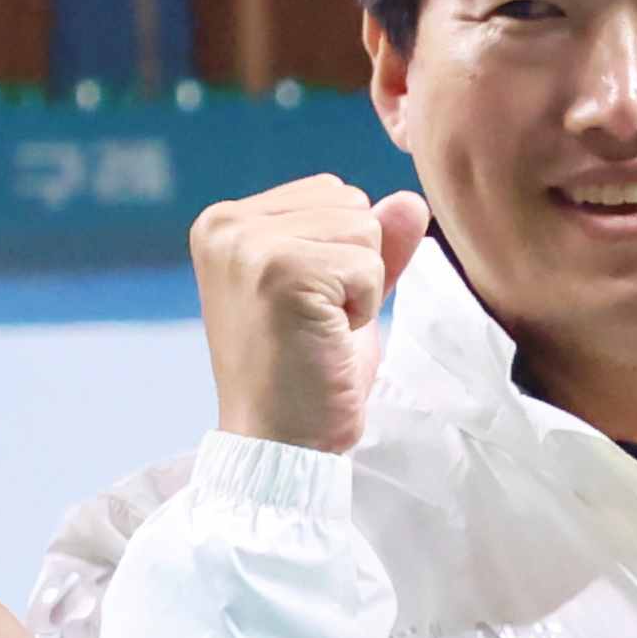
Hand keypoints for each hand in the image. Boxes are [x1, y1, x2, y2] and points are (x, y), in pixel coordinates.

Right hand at [197, 177, 430, 451]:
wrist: (279, 444)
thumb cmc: (305, 377)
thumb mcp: (342, 295)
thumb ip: (373, 244)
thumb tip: (411, 199)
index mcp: (226, 222)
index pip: (331, 193)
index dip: (341, 255)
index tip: (303, 306)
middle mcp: (225, 223)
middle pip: (350, 204)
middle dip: (352, 267)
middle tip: (313, 323)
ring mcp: (248, 245)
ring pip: (364, 229)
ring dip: (360, 289)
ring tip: (317, 330)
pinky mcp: (279, 270)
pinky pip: (369, 265)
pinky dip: (363, 308)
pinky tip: (324, 339)